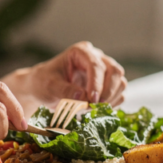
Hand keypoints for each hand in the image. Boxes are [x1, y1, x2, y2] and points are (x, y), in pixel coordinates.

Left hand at [3, 41, 127, 109]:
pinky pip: (118, 94)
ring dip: (111, 98)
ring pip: (120, 82)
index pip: (96, 65)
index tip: (91, 100)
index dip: (96, 83)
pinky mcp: (107, 85)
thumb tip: (82, 97)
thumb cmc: (43, 82)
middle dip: (108, 90)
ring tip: (94, 110)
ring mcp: (104, 71)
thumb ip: (64, 90)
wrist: (42, 89)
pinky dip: (112, 103)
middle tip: (95, 107)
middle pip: (114, 71)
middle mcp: (96, 58)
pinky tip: (98, 110)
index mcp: (81, 52)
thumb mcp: (49, 86)